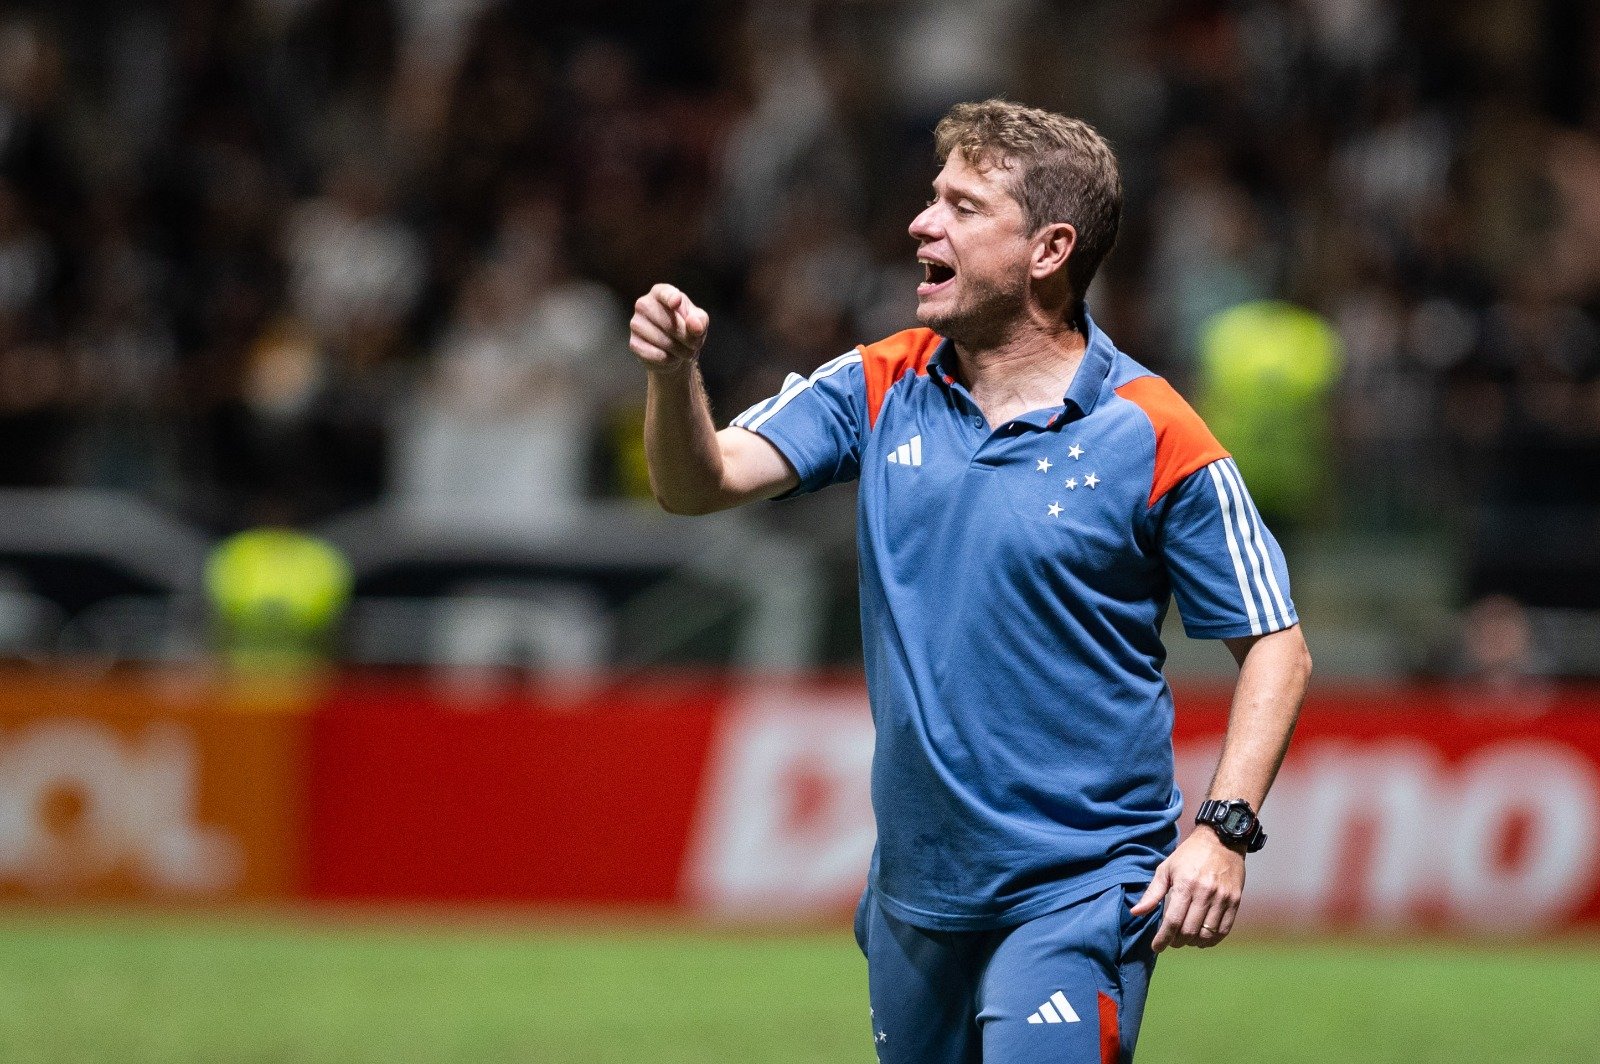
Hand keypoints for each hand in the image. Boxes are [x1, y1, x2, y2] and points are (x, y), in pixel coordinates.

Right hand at [630, 284, 709, 373]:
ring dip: (680, 350)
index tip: (676, 302)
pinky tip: (671, 357)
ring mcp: (636, 323)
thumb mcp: (699, 322)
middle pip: (669, 323)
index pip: (664, 293)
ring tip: (684, 352)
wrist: (675, 351)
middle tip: (694, 345)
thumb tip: (695, 325)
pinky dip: (668, 359)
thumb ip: (700, 321)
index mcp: (660, 293)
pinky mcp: (633, 343)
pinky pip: (655, 354)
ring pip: (662, 341)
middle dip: (687, 338)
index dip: (671, 298)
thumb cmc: (686, 329)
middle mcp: (644, 304)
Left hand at [1130, 828, 1244, 950]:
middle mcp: (1205, 893)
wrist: (1222, 840)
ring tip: (1185, 939)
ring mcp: (1222, 898)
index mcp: (1185, 885)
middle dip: (1177, 941)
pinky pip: (1224, 930)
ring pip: (1207, 934)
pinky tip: (1202, 939)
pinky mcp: (1235, 901)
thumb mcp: (1166, 868)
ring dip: (1193, 943)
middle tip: (1171, 940)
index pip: (1172, 921)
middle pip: (1190, 931)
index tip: (1156, 947)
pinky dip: (1212, 940)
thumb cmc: (1189, 854)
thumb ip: (1152, 893)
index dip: (1163, 938)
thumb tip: (1136, 912)